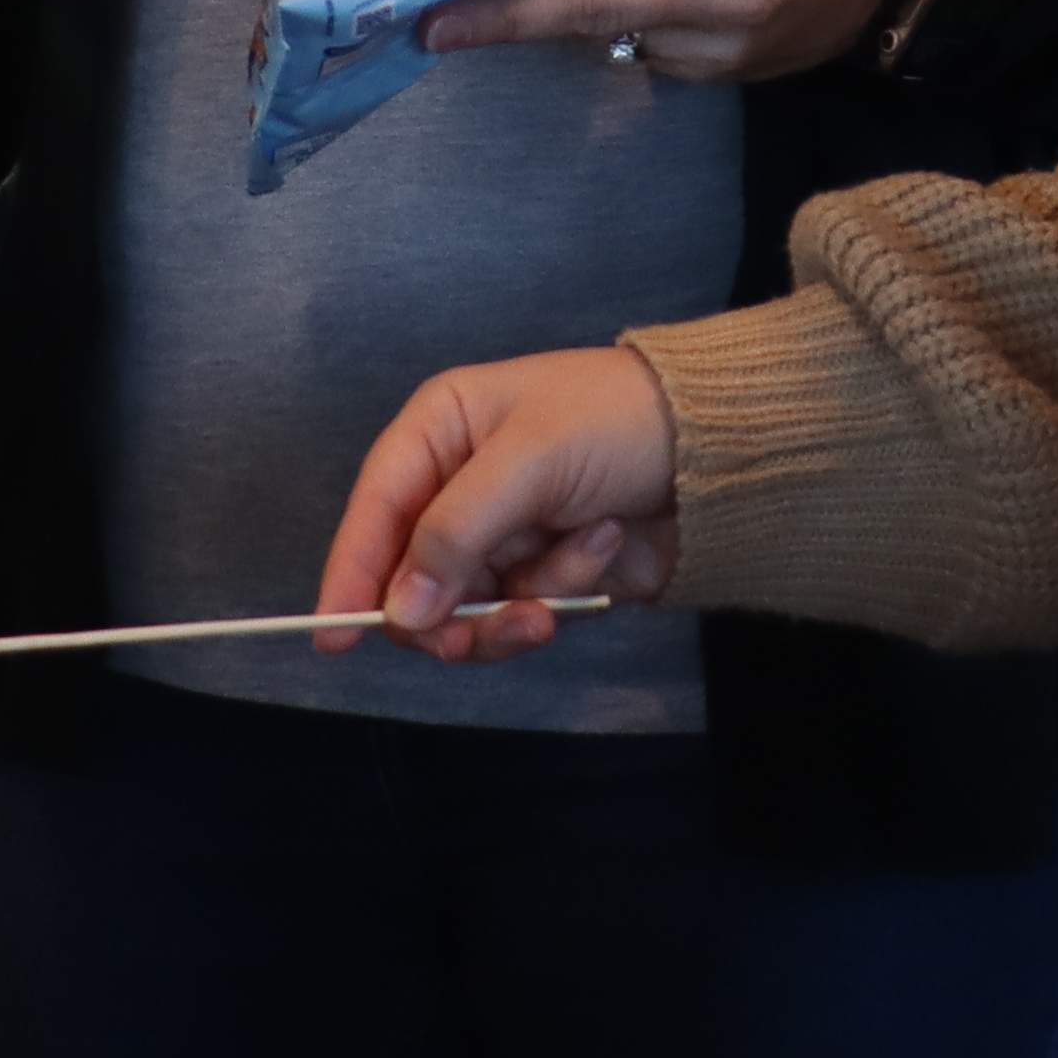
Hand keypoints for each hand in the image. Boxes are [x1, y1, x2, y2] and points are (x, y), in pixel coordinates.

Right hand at [318, 345, 682, 656]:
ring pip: (466, 606)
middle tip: (475, 632)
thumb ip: (456, 532)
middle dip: (448, 611)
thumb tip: (400, 610)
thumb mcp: (530, 460)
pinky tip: (602, 546)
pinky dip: (560, 591)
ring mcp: (505, 530)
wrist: (724, 451)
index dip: (350, 572)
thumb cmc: (619, 421)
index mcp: (442, 428)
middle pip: (413, 575)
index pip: (376, 508)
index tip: (333, 635)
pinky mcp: (546, 569)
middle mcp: (461, 482)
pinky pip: (521, 610)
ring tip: (553, 597)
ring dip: (512, 608)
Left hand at [410, 0, 917, 81]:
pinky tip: (590, 5)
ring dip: (535, 27)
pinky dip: (607, 28)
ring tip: (466, 22)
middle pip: (586, 5)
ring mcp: (724, 43)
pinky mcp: (726, 75)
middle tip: (427, 24)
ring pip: (607, 35)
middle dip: (498, 15)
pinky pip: (644, 52)